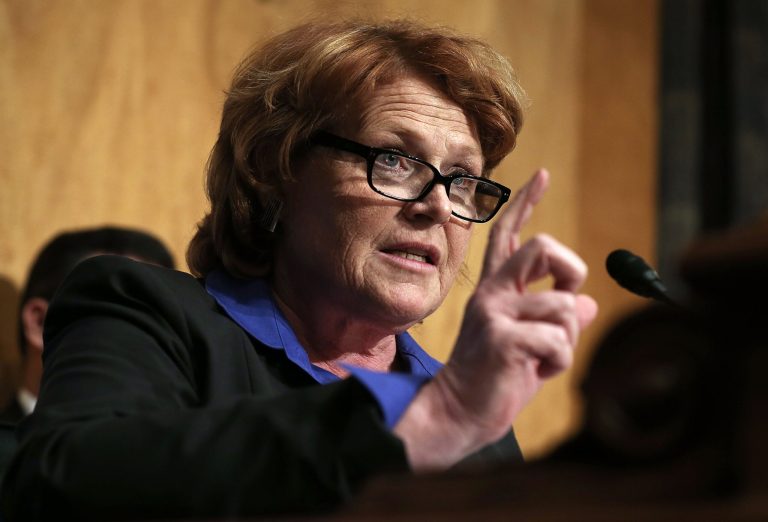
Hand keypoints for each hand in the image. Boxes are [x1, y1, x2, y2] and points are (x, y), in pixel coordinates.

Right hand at [395, 169, 597, 469]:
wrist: (459, 412)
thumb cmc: (496, 378)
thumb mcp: (529, 342)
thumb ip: (553, 318)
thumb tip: (589, 305)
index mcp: (495, 290)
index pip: (510, 236)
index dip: (527, 204)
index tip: (543, 175)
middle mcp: (491, 293)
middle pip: (542, 247)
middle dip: (571, 271)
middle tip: (565, 298)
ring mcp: (494, 313)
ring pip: (564, 307)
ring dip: (566, 339)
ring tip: (543, 360)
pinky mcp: (503, 338)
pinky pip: (558, 339)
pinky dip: (558, 362)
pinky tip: (536, 373)